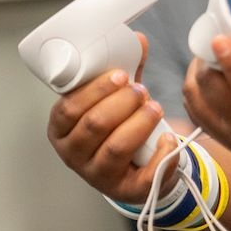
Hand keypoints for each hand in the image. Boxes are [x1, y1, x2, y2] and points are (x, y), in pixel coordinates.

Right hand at [46, 34, 180, 204]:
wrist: (141, 169)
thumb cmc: (120, 128)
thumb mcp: (117, 100)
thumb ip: (126, 71)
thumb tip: (138, 39)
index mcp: (62, 129)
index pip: (68, 109)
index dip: (94, 91)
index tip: (120, 76)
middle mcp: (73, 155)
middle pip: (94, 125)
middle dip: (122, 103)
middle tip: (143, 91)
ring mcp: (97, 176)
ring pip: (116, 147)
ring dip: (140, 123)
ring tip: (156, 107)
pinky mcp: (126, 192)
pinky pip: (143, 174)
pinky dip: (160, 153)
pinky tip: (169, 138)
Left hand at [182, 24, 230, 192]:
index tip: (221, 39)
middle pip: (212, 89)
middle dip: (208, 57)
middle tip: (218, 38)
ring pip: (195, 97)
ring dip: (198, 70)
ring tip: (213, 55)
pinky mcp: (225, 142)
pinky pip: (194, 109)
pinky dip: (197, 88)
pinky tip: (211, 75)